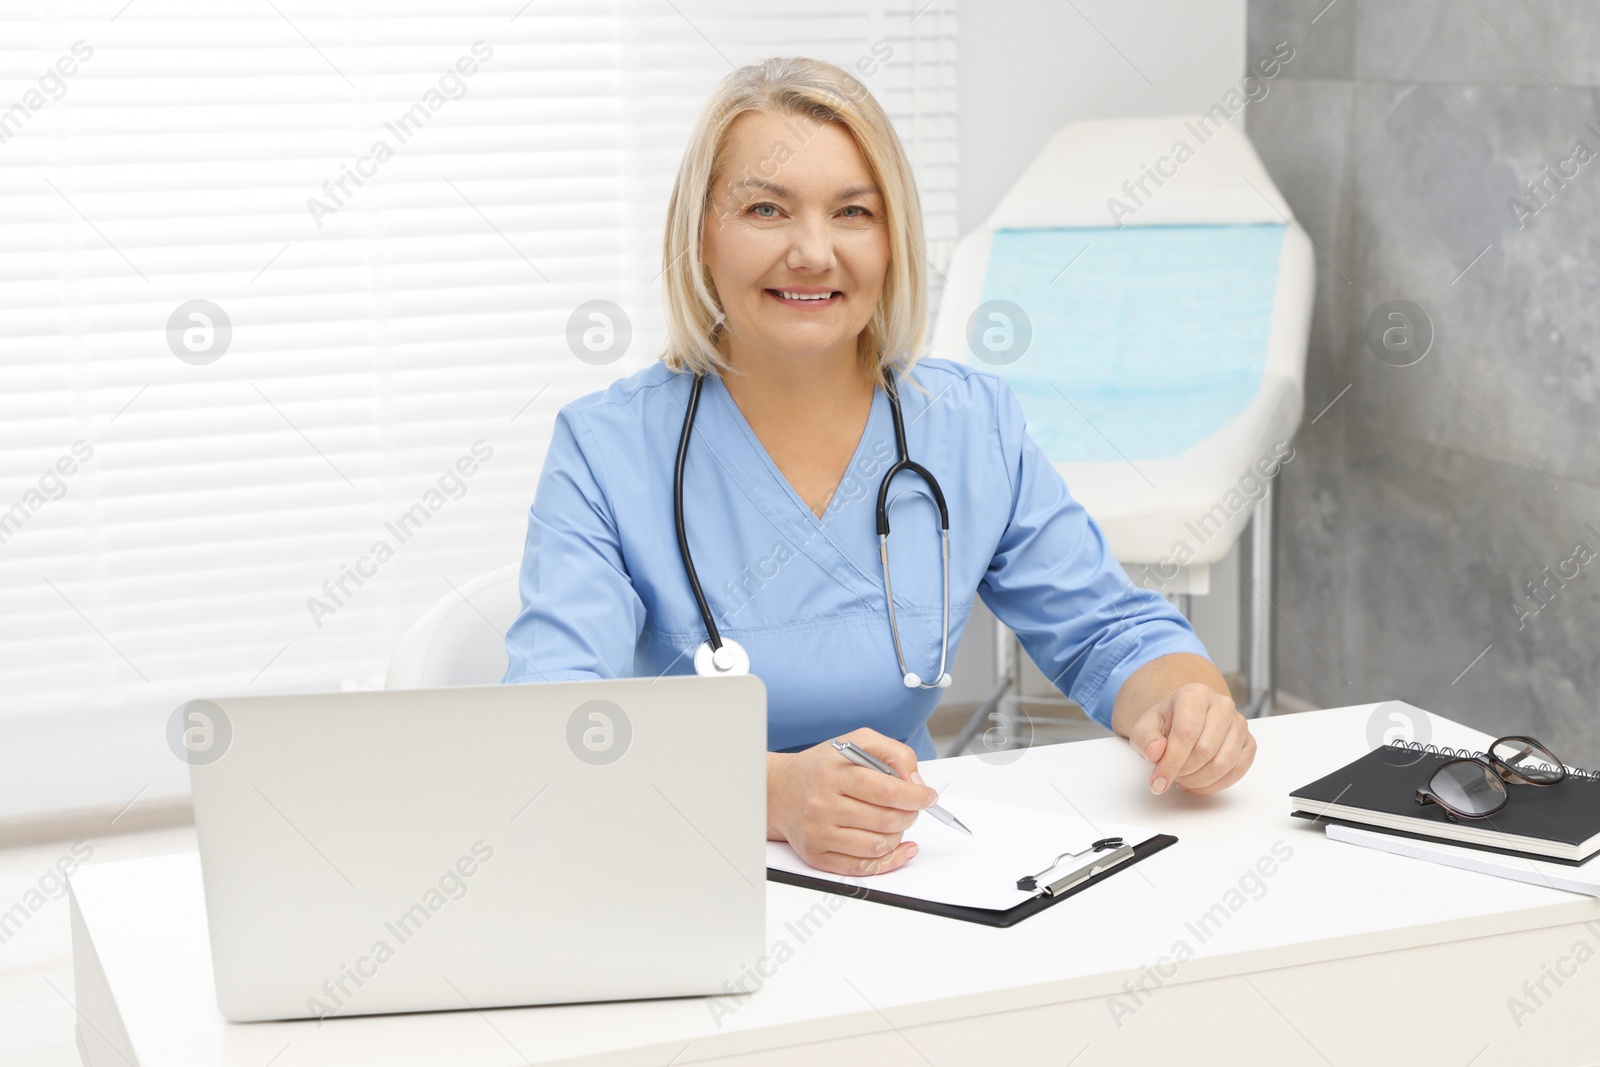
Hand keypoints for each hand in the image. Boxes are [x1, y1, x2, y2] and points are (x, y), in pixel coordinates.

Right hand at [767, 727, 938, 876]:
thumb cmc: (821, 767)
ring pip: (878, 845)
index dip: (915, 796)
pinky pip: (863, 868)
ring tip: (895, 821)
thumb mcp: (857, 743)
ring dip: (898, 835)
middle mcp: (823, 804)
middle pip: (886, 820)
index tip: (928, 796)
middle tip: (910, 808)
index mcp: (834, 773)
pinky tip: (899, 847)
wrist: (779, 790)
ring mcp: (819, 833)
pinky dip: (889, 860)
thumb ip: (894, 754)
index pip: (886, 790)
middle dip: (909, 814)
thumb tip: (916, 783)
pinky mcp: (818, 856)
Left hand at [1127, 683, 1255, 794]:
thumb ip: (1146, 740)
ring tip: (1182, 779)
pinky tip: (1199, 784)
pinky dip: (1217, 784)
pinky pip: (1238, 770)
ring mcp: (1239, 723)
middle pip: (1205, 749)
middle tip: (1170, 776)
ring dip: (1199, 780)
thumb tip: (1155, 753)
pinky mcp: (1249, 742)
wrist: (1183, 720)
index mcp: (1195, 694)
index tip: (1157, 783)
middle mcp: (1222, 705)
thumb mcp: (1145, 728)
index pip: (1186, 732)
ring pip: (1224, 763)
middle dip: (1184, 771)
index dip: (1171, 762)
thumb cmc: (1165, 724)